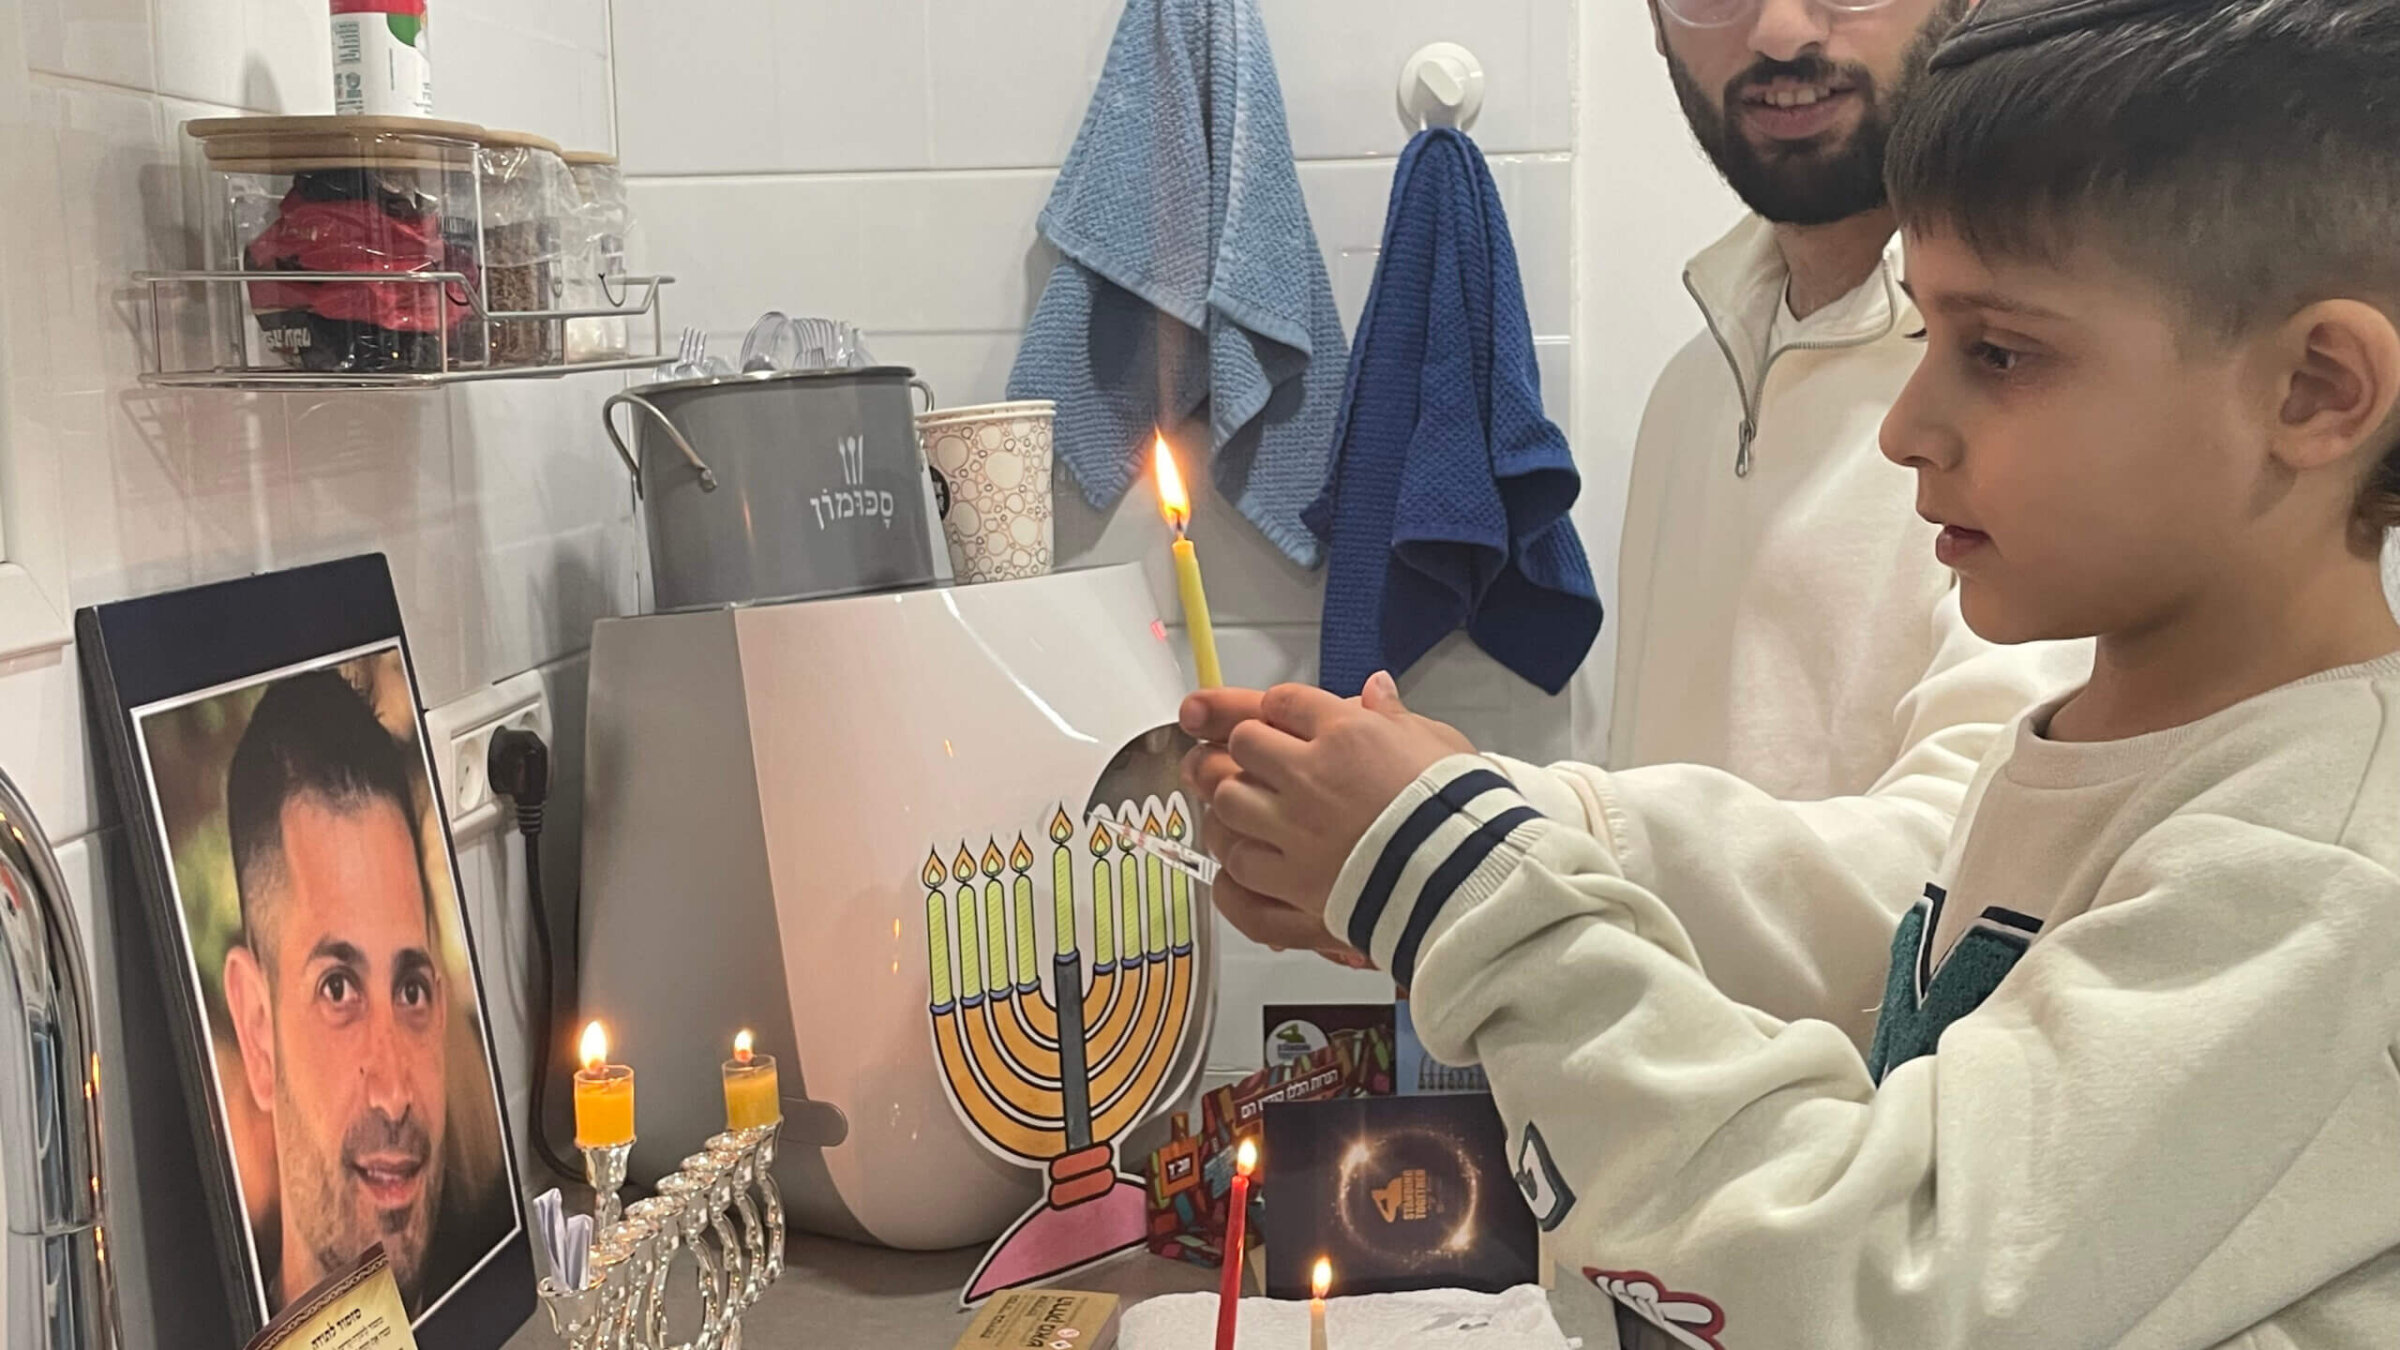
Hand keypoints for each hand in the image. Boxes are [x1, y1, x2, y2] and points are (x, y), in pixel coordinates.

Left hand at [1184, 672, 1476, 935]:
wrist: (1464, 876)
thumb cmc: (1461, 810)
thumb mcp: (1439, 744)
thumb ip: (1397, 716)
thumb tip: (1377, 689)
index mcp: (1347, 733)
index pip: (1284, 702)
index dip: (1273, 707)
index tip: (1271, 716)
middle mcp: (1311, 774)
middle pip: (1244, 743)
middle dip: (1241, 746)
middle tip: (1242, 756)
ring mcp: (1295, 828)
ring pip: (1228, 799)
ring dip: (1230, 798)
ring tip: (1239, 803)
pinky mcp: (1292, 879)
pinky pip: (1238, 861)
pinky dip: (1236, 855)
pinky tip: (1243, 853)